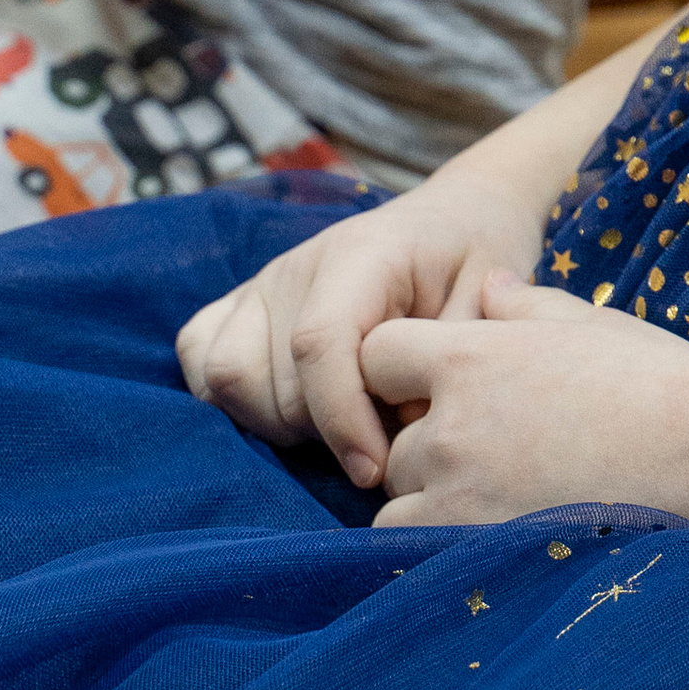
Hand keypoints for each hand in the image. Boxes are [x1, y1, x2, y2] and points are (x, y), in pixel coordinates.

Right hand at [175, 158, 550, 483]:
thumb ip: (445, 361)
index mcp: (361, 254)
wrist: (453, 218)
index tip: (376, 471)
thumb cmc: (475, 261)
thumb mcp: (489, 302)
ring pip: (224, 378)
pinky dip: (234, 400)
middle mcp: (297, 266)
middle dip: (322, 432)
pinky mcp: (242, 304)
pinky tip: (293, 412)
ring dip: (278, 423)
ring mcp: (263, 283)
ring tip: (338, 423)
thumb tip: (400, 426)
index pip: (319, 343)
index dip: (340, 420)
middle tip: (378, 440)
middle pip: (272, 378)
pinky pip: (199, 356)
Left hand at [364, 272, 688, 526]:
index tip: (429, 388)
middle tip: (483, 457)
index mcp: (469, 355)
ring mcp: (458, 494)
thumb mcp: (587, 323)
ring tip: (492, 503)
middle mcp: (449, 424)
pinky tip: (496, 538)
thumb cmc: (658, 379)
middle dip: (423, 449)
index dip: (395, 370)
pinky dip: (444, 549)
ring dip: (428, 505)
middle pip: (389, 442)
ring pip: (396, 506)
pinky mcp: (477, 548)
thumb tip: (492, 285)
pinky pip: (420, 556)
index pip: (375, 355)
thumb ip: (524, 306)